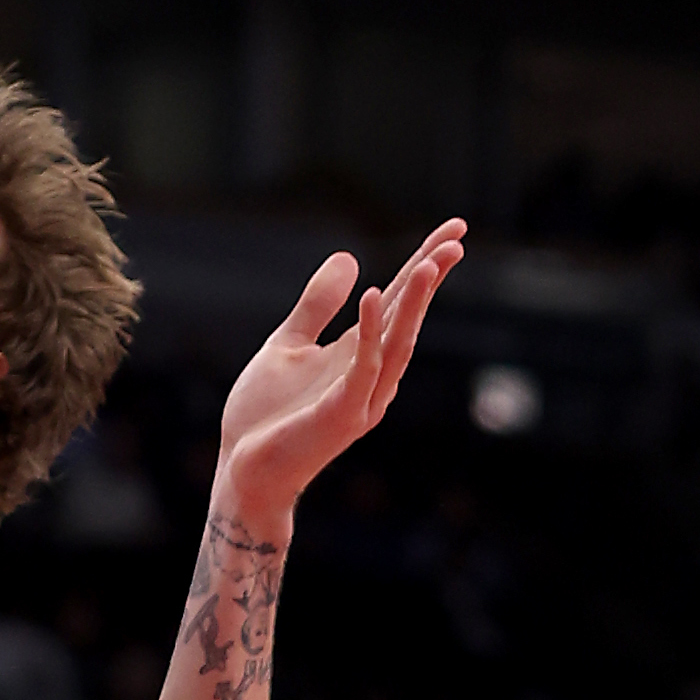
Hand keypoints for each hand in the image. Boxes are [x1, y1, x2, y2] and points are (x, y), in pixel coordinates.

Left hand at [216, 219, 465, 524]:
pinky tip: (375, 296)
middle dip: (430, 279)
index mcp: (358, 356)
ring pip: (398, 342)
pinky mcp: (342, 414)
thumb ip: (317, 306)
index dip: (423, 267)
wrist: (242, 469)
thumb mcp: (289, 345)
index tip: (453, 231)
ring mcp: (361, 396)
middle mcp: (371, 375)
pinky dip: (372, 332)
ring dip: (414, 303)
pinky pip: (363, 366)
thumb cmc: (266, 415)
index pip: (398, 304)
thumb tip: (352, 258)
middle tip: (457, 238)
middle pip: (408, 319)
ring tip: (429, 262)